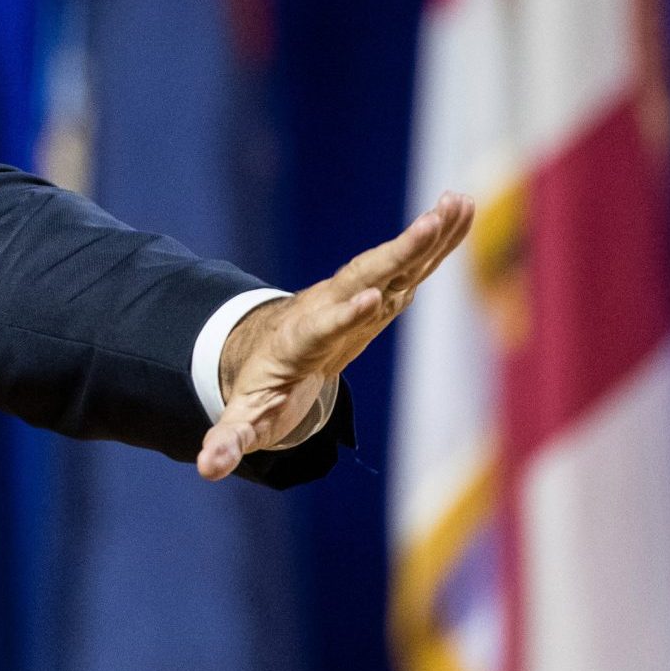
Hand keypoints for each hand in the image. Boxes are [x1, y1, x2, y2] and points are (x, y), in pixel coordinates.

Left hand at [197, 191, 476, 480]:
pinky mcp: (378, 292)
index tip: (374, 298)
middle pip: (365, 278)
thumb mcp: (243, 418)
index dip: (346, 315)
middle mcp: (328, 307)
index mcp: (298, 340)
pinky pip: (410, 265)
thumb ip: (229, 439)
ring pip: (392, 263)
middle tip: (429, 223)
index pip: (323, 326)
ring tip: (458, 202)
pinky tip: (463, 212)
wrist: (265, 352)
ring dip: (425, 237)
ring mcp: (354, 296)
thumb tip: (206, 468)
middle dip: (397, 253)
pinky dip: (437, 242)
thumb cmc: (259, 389)